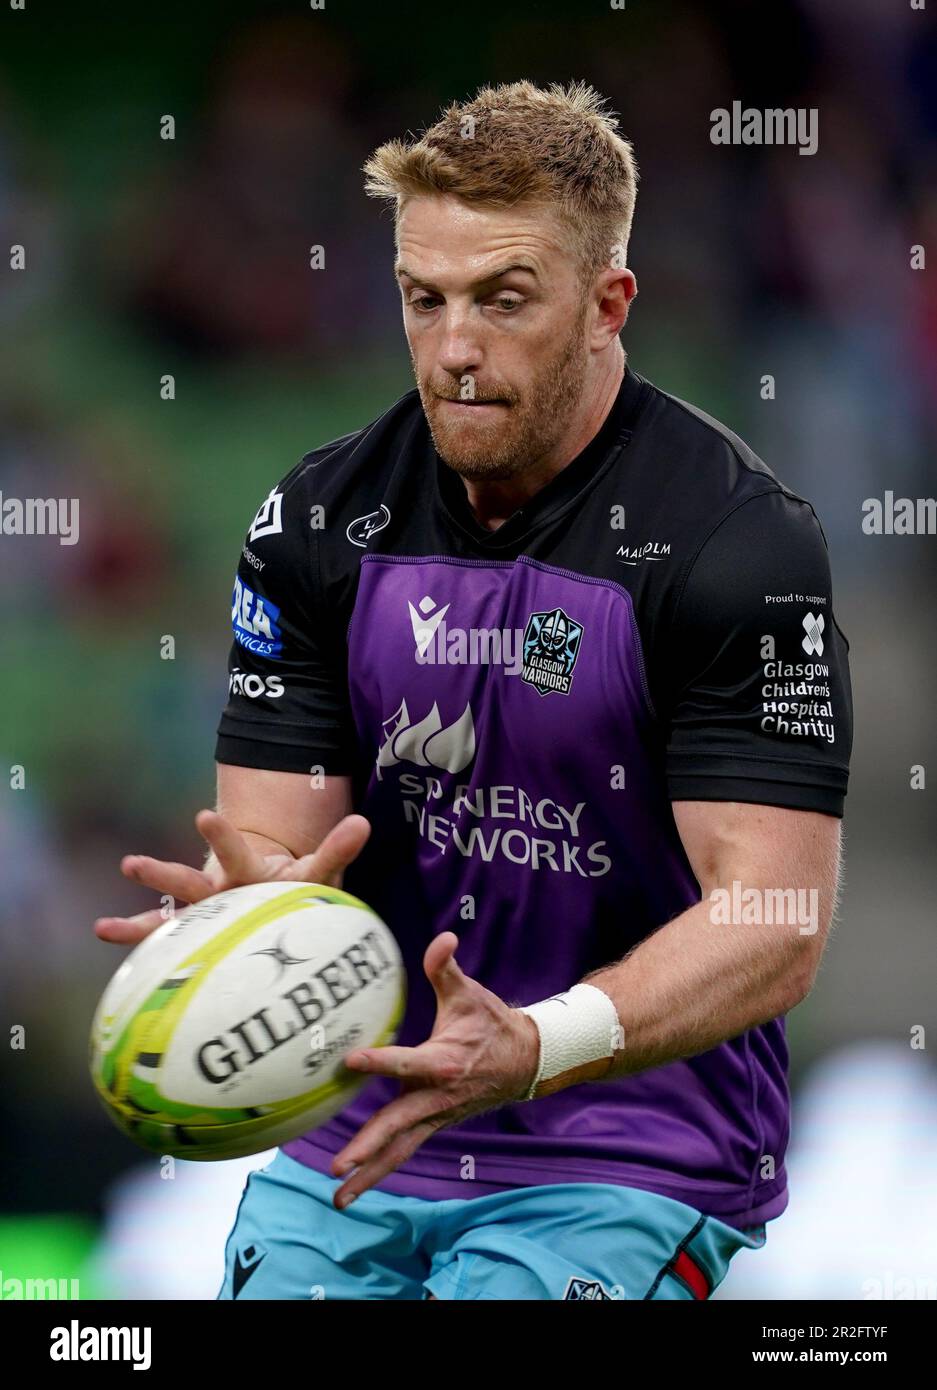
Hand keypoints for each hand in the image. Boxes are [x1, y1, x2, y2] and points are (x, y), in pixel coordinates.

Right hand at [93, 809, 370, 945]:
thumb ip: (335, 849)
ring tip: (104, 928)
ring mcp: (203, 912)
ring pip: (168, 914)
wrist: (271, 896)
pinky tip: (106, 933)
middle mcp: (219, 890)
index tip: (202, 815)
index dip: (222, 836)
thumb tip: (364, 822)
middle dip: (164, 874)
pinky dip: (136, 940)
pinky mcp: (194, 933)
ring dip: (140, 920)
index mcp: (248, 871)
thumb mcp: (315, 870)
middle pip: (191, 882)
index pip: (236, 853)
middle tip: (132, 864)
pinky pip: (163, 939)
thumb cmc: (292, 887)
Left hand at [330, 931, 540, 1208]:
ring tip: (338, 1198)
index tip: (351, 1060)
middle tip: (339, 1165)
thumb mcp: (470, 993)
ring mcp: (435, 1116)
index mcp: (443, 1062)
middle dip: (368, 1147)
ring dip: (369, 1174)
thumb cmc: (490, 1023)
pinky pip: (404, 1151)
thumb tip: (444, 937)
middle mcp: (437, 1097)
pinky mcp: (433, 1125)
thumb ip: (446, 967)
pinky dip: (381, 1169)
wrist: (525, 1061)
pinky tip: (354, 1186)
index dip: (380, 1061)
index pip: (406, 1063)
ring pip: (400, 1150)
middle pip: (398, 1126)